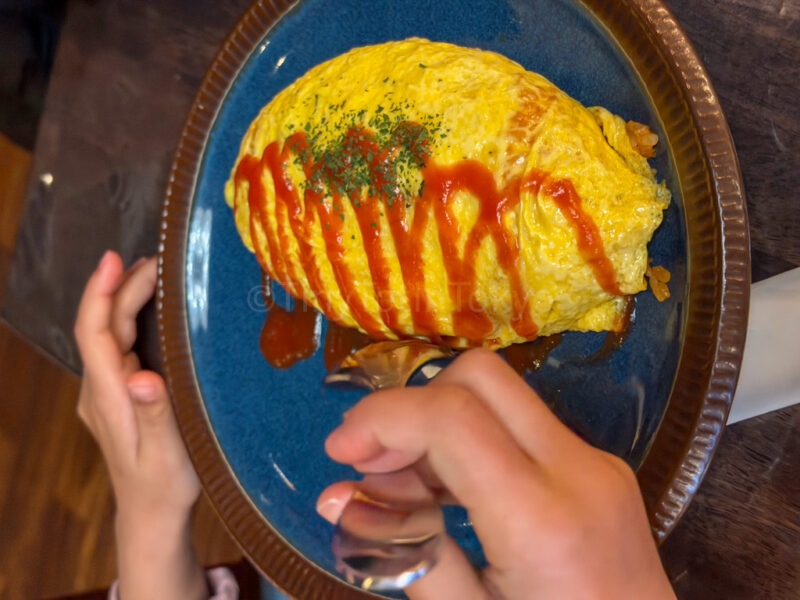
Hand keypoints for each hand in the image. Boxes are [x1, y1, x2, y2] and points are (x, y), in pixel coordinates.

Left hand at [75, 251, 205, 599]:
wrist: (151, 514)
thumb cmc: (165, 485)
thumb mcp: (168, 453)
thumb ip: (156, 413)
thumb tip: (141, 376)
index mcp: (107, 398)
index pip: (93, 334)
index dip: (100, 293)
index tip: (115, 259)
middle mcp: (99, 390)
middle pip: (101, 327)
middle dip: (121, 287)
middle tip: (157, 260)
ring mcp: (105, 392)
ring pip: (108, 334)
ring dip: (125, 299)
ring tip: (155, 273)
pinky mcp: (117, 395)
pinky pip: (118, 346)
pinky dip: (132, 319)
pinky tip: (153, 311)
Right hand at [317, 349, 675, 599]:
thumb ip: (404, 553)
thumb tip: (337, 498)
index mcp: (542, 519)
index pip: (451, 417)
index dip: (382, 420)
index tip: (340, 451)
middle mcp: (578, 470)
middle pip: (480, 377)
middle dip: (411, 405)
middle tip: (370, 460)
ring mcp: (597, 463)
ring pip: (501, 395)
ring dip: (438, 422)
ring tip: (402, 485)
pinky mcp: (600, 467)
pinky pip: (522, 426)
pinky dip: (471, 441)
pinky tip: (446, 490)